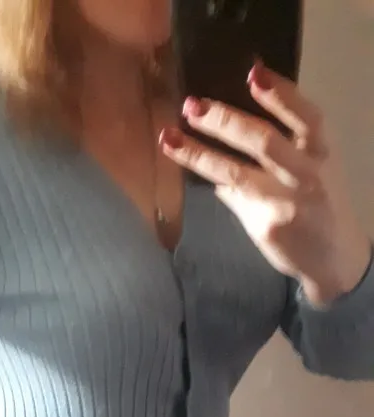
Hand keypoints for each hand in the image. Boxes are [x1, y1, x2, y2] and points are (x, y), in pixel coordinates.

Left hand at [160, 62, 370, 304]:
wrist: (334, 256)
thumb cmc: (318, 201)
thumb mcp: (312, 166)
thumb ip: (280, 147)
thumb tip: (229, 124)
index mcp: (321, 151)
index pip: (306, 116)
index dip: (281, 94)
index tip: (253, 73)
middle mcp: (308, 174)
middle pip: (264, 142)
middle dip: (224, 121)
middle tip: (191, 106)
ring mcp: (287, 203)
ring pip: (236, 174)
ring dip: (198, 154)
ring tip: (170, 137)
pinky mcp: (268, 227)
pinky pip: (231, 198)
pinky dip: (212, 181)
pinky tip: (189, 168)